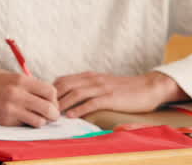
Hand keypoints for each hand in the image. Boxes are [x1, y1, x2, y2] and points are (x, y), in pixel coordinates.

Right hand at [0, 69, 59, 126]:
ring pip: (40, 121)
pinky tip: (18, 116)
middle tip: (50, 114)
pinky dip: (25, 123)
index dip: (54, 98)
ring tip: (34, 116)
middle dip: (53, 113)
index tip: (50, 101)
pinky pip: (24, 125)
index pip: (51, 92)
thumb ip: (29, 85)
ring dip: (40, 121)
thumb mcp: (11, 76)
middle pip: (49, 109)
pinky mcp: (4, 120)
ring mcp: (10, 108)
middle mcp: (17, 94)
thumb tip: (49, 97)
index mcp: (20, 79)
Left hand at [55, 71, 183, 118]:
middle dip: (52, 97)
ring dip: (62, 103)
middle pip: (65, 85)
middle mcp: (93, 79)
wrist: (148, 87)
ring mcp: (102, 87)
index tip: (43, 100)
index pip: (63, 80)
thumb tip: (69, 95)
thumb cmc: (124, 88)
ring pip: (76, 93)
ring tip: (53, 113)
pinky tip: (71, 115)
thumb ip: (87, 87)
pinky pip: (91, 102)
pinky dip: (79, 109)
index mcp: (89, 76)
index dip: (51, 90)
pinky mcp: (111, 97)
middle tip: (44, 108)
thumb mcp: (102, 83)